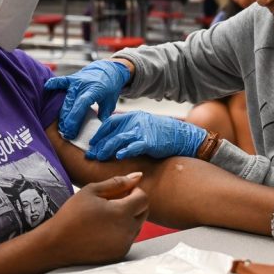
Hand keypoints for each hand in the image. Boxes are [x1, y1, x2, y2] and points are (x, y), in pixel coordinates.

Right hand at [44, 60, 130, 139]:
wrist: (107, 70)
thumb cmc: (109, 88)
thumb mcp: (110, 102)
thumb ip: (104, 115)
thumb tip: (100, 131)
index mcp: (93, 91)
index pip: (81, 105)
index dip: (75, 118)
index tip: (71, 131)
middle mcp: (82, 86)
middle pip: (70, 105)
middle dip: (67, 121)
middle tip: (66, 134)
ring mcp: (75, 82)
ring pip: (64, 99)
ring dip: (61, 114)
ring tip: (60, 127)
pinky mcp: (70, 79)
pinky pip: (60, 81)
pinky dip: (53, 84)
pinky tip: (46, 88)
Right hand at [44, 172, 148, 264]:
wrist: (57, 243)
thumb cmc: (72, 214)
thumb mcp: (92, 191)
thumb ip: (117, 182)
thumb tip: (138, 176)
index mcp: (122, 213)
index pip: (143, 198)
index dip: (134, 191)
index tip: (120, 191)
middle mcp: (128, 231)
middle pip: (144, 212)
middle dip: (133, 204)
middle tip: (112, 202)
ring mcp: (124, 244)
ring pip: (137, 226)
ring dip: (128, 218)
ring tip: (106, 216)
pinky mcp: (119, 254)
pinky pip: (128, 238)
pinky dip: (121, 232)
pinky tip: (103, 229)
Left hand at [87, 110, 206, 160]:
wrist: (182, 136)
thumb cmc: (162, 134)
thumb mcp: (144, 126)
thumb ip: (129, 130)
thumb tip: (113, 140)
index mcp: (133, 116)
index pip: (110, 122)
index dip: (100, 133)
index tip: (92, 143)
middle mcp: (136, 121)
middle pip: (111, 132)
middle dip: (99, 144)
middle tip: (91, 154)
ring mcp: (142, 131)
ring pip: (118, 139)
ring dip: (106, 149)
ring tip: (99, 157)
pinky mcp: (150, 141)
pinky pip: (134, 146)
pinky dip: (125, 151)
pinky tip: (118, 156)